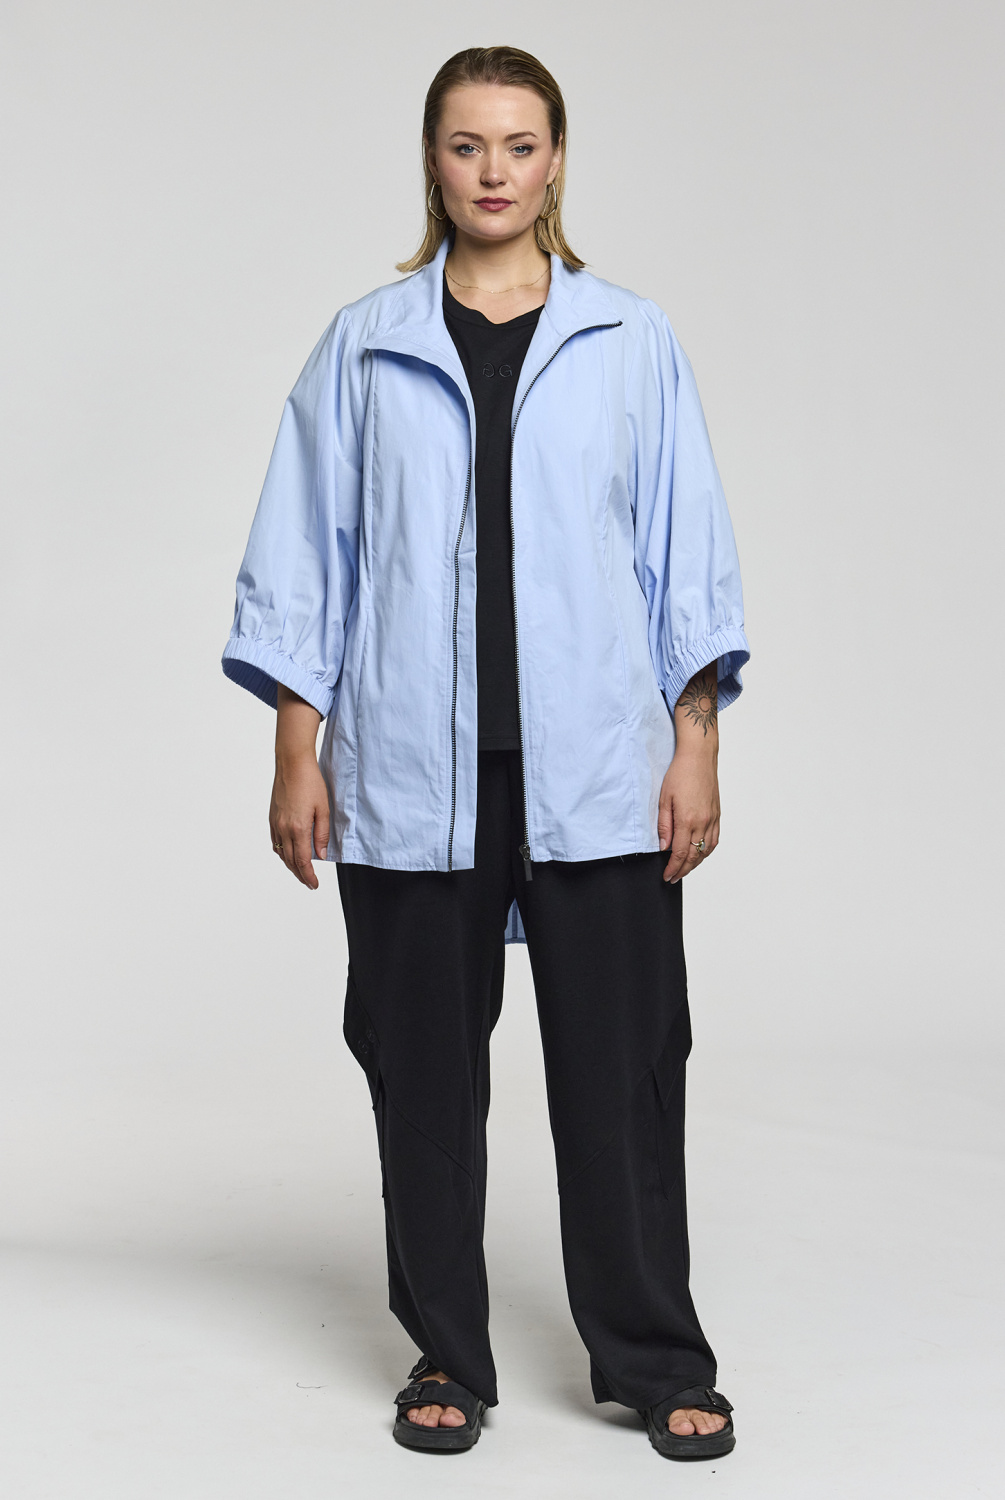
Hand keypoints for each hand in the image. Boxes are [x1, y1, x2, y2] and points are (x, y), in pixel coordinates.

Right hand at [269, 753, 328, 887]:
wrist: (292, 764)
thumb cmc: (310, 782)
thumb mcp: (324, 809)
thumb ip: (322, 835)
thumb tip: (322, 856)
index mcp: (299, 828)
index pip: (303, 861)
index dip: (309, 876)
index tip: (314, 884)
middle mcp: (284, 829)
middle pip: (291, 861)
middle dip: (300, 875)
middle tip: (309, 883)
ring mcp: (276, 824)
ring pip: (282, 853)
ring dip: (291, 866)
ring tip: (301, 872)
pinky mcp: (272, 818)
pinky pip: (275, 842)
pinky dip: (282, 853)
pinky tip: (288, 854)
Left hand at [659, 663, 720, 883]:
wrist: (699, 756)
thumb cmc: (679, 773)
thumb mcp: (663, 799)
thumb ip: (664, 825)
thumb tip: (664, 847)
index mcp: (688, 819)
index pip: (680, 853)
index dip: (673, 868)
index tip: (666, 876)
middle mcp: (703, 822)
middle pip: (694, 856)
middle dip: (683, 870)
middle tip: (673, 878)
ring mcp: (713, 818)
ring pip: (706, 850)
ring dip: (695, 863)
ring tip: (684, 869)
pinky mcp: (717, 814)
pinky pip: (714, 840)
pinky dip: (706, 851)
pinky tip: (699, 853)